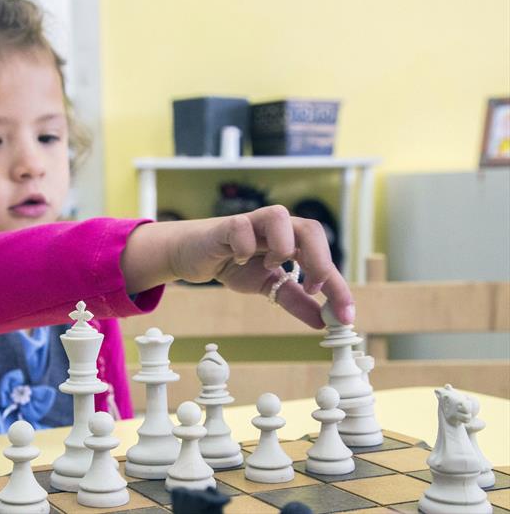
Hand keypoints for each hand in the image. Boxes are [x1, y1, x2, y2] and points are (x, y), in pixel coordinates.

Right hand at [122, 206, 353, 328]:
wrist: (194, 255)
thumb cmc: (233, 264)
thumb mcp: (269, 287)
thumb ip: (295, 300)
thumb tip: (322, 321)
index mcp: (292, 241)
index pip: (323, 259)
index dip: (337, 286)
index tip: (345, 315)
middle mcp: (278, 227)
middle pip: (311, 229)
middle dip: (319, 261)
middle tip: (313, 289)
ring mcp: (253, 222)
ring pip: (280, 217)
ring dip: (282, 245)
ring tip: (272, 265)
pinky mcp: (227, 225)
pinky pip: (242, 227)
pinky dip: (245, 247)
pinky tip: (239, 260)